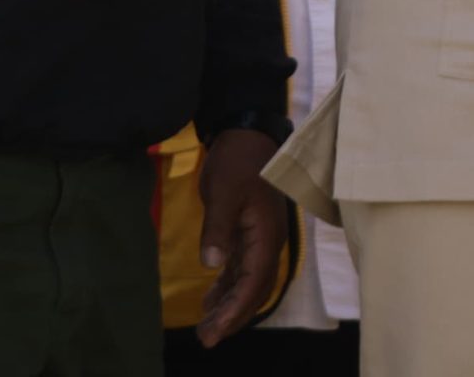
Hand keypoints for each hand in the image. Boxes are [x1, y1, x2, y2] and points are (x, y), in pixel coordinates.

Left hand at [195, 128, 289, 348]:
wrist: (246, 134)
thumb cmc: (238, 160)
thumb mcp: (224, 192)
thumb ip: (218, 228)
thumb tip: (211, 264)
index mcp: (267, 234)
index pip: (254, 282)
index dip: (235, 310)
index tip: (214, 332)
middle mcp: (267, 241)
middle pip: (254, 289)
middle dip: (233, 316)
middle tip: (206, 338)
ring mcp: (259, 237)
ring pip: (247, 282)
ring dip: (229, 305)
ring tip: (205, 327)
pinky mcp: (247, 232)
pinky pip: (240, 269)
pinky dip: (227, 287)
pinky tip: (210, 300)